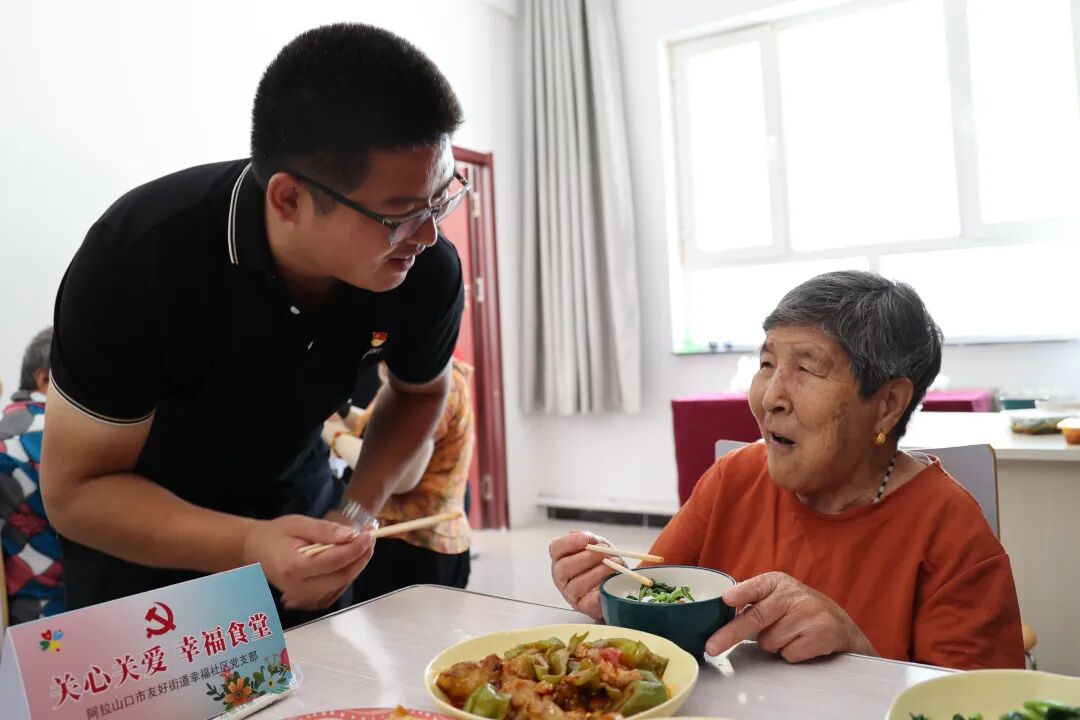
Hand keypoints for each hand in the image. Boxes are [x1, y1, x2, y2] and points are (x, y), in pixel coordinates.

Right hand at [241, 514, 373, 610]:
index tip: (369, 533)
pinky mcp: (307, 598)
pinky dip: (347, 573)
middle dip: (361, 557)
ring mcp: (302, 596)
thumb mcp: (298, 523)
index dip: (355, 548)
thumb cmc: (275, 534)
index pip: (333, 561)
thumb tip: (351, 536)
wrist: (255, 550)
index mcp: (293, 567)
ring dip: (357, 565)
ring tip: (365, 543)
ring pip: (340, 585)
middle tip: (371, 537)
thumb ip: (325, 530)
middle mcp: (297, 587)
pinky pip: (334, 589)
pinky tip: (352, 556)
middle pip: (340, 577)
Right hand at [549, 530, 622, 618]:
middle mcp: (561, 577)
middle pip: (563, 568)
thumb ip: (592, 540)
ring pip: (576, 585)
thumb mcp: (598, 547)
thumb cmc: (601, 564)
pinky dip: (596, 596)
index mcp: (561, 559)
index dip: (569, 542)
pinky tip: (605, 588)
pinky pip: (587, 603)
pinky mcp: (583, 607)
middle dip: (586, 558)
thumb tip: (588, 538)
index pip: (555, 548)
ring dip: (598, 573)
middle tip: (604, 552)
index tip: (586, 539)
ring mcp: (570, 594)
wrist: (615, 584)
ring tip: (615, 564)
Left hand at [705, 572, 876, 662]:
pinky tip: (801, 644)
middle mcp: (793, 594)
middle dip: (730, 634)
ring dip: (773, 645)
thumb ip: (752, 602)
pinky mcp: (822, 634)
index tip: (726, 600)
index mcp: (777, 582)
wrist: (840, 625)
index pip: (757, 586)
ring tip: (788, 636)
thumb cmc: (798, 611)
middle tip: (711, 647)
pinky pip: (788, 654)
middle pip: (757, 617)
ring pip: (770, 641)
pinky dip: (789, 655)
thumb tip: (719, 615)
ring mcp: (809, 614)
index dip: (741, 593)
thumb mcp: (777, 597)